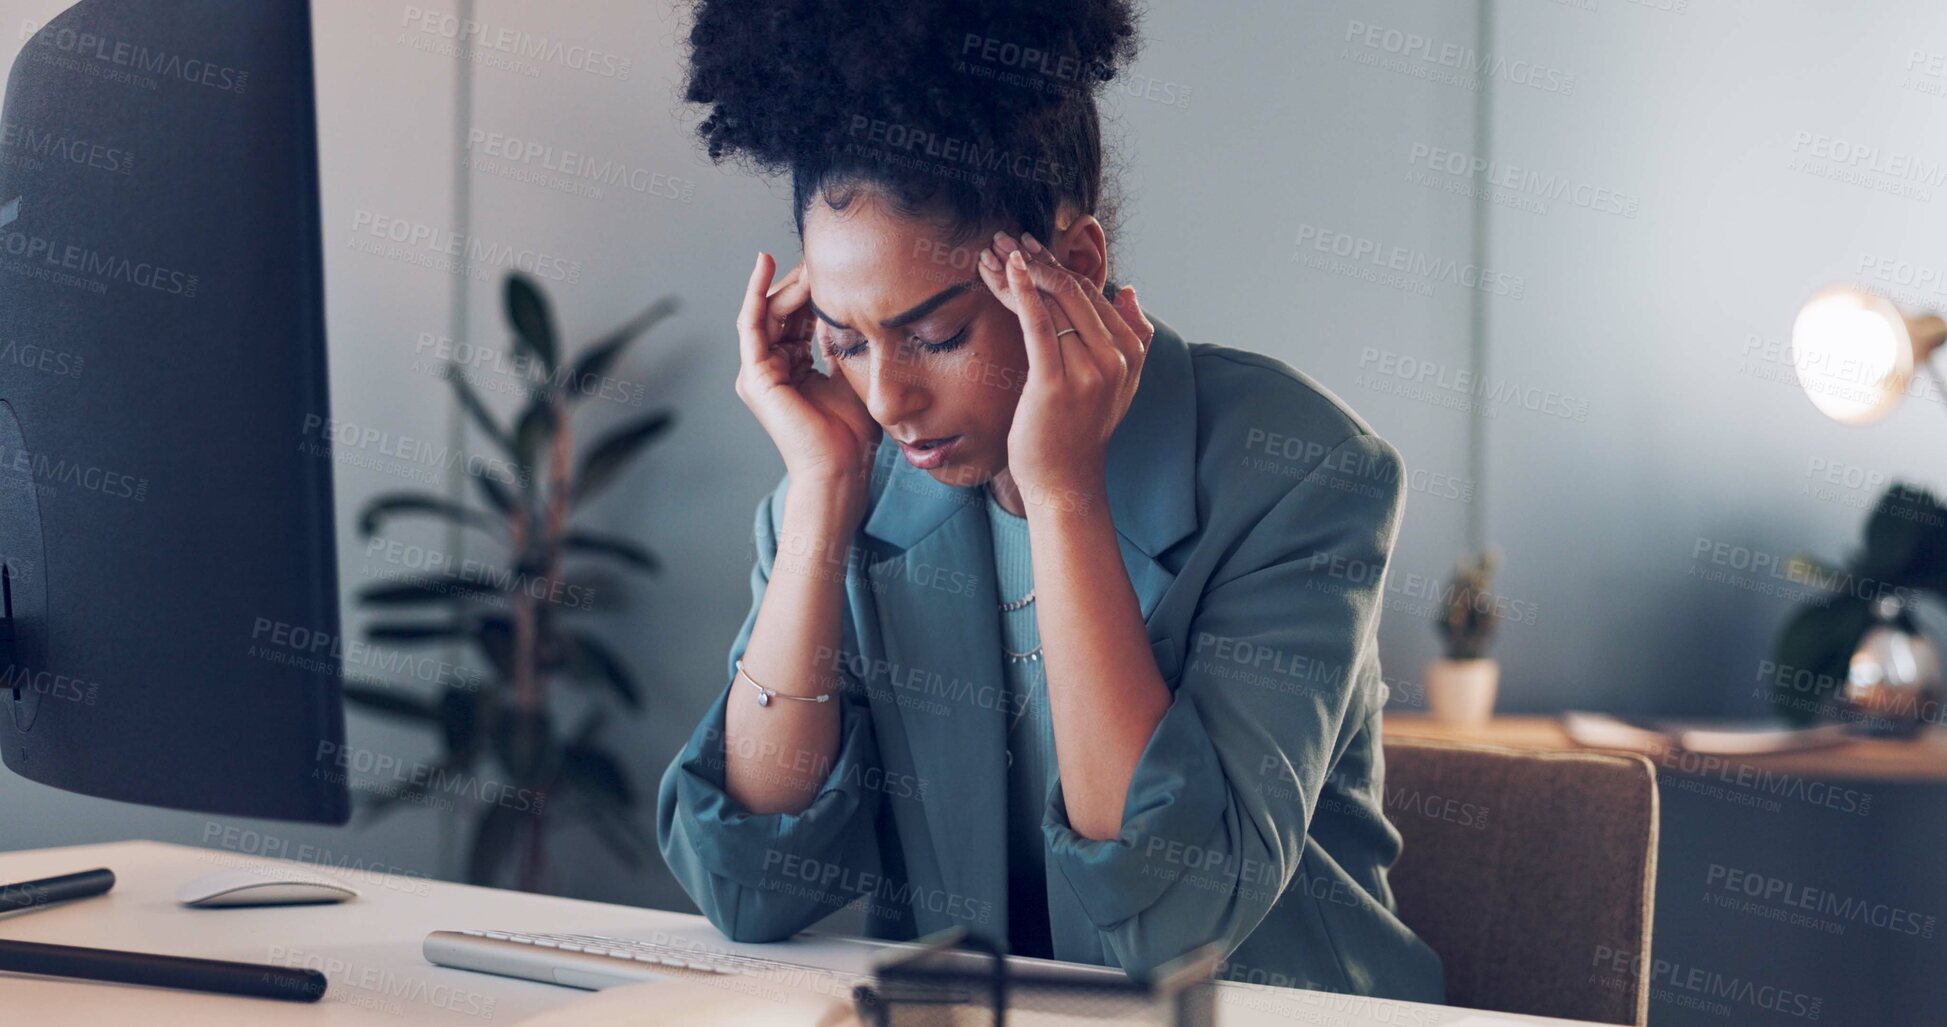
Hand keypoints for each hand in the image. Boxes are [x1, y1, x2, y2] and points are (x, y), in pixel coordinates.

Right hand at [734, 252, 881, 509]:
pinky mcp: (755, 375)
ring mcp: (758, 372)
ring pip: (768, 311)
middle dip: (801, 281)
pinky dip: (756, 291)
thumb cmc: (850, 434)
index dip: (813, 290)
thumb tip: (842, 309)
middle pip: (780, 311)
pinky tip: (765, 263)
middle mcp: (769, 369)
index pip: (796, 318)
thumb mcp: (850, 373)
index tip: (835, 265)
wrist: (841, 468)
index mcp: (790, 370)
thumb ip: (839, 343)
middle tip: (823, 255)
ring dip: (788, 282)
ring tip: (809, 260)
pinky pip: (751, 322)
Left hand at [975, 231, 1153, 508]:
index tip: (1032, 247)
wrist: (1065, 481)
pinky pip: (1039, 324)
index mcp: (1129, 353)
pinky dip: (1024, 291)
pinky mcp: (1055, 382)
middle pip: (1072, 292)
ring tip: (993, 250)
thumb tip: (1131, 290)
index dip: (1060, 266)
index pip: (1093, 295)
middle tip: (1006, 238)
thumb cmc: (1080, 431)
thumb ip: (1132, 338)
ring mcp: (1088, 371)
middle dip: (1038, 259)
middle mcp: (1115, 359)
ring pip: (1052, 304)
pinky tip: (1010, 268)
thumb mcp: (1119, 384)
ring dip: (1020, 270)